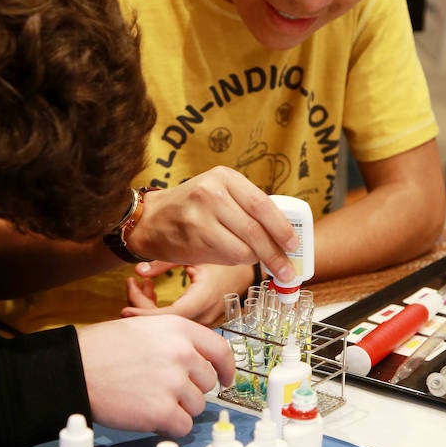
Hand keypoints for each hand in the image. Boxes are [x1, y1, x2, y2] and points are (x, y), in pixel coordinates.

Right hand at [77, 315, 233, 435]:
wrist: (77, 368)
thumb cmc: (105, 348)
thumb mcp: (147, 327)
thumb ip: (176, 341)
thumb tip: (198, 363)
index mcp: (180, 329)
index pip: (220, 350)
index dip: (225, 368)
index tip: (224, 379)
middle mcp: (182, 353)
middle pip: (207, 382)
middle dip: (191, 390)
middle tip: (165, 390)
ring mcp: (174, 383)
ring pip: (197, 406)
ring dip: (179, 408)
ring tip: (151, 400)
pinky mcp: (162, 411)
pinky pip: (183, 426)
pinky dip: (170, 426)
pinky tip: (150, 416)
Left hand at [122, 262, 253, 325]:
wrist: (248, 270)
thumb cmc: (223, 260)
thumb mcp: (194, 255)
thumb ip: (165, 262)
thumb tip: (138, 270)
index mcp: (202, 299)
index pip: (168, 316)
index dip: (144, 315)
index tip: (125, 309)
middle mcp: (203, 316)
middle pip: (165, 322)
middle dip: (142, 306)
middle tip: (130, 284)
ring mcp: (204, 322)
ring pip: (169, 323)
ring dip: (150, 306)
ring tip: (141, 283)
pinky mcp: (202, 321)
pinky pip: (177, 320)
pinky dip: (161, 308)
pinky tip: (153, 290)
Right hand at [128, 166, 297, 282]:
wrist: (151, 219)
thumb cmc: (192, 206)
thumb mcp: (219, 191)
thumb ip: (247, 206)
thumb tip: (284, 235)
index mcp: (224, 177)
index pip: (262, 204)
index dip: (282, 228)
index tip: (294, 245)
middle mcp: (212, 193)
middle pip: (255, 230)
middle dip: (276, 254)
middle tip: (287, 269)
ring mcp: (200, 218)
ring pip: (243, 248)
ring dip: (256, 259)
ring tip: (257, 259)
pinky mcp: (194, 240)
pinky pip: (228, 258)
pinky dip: (237, 261)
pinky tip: (233, 255)